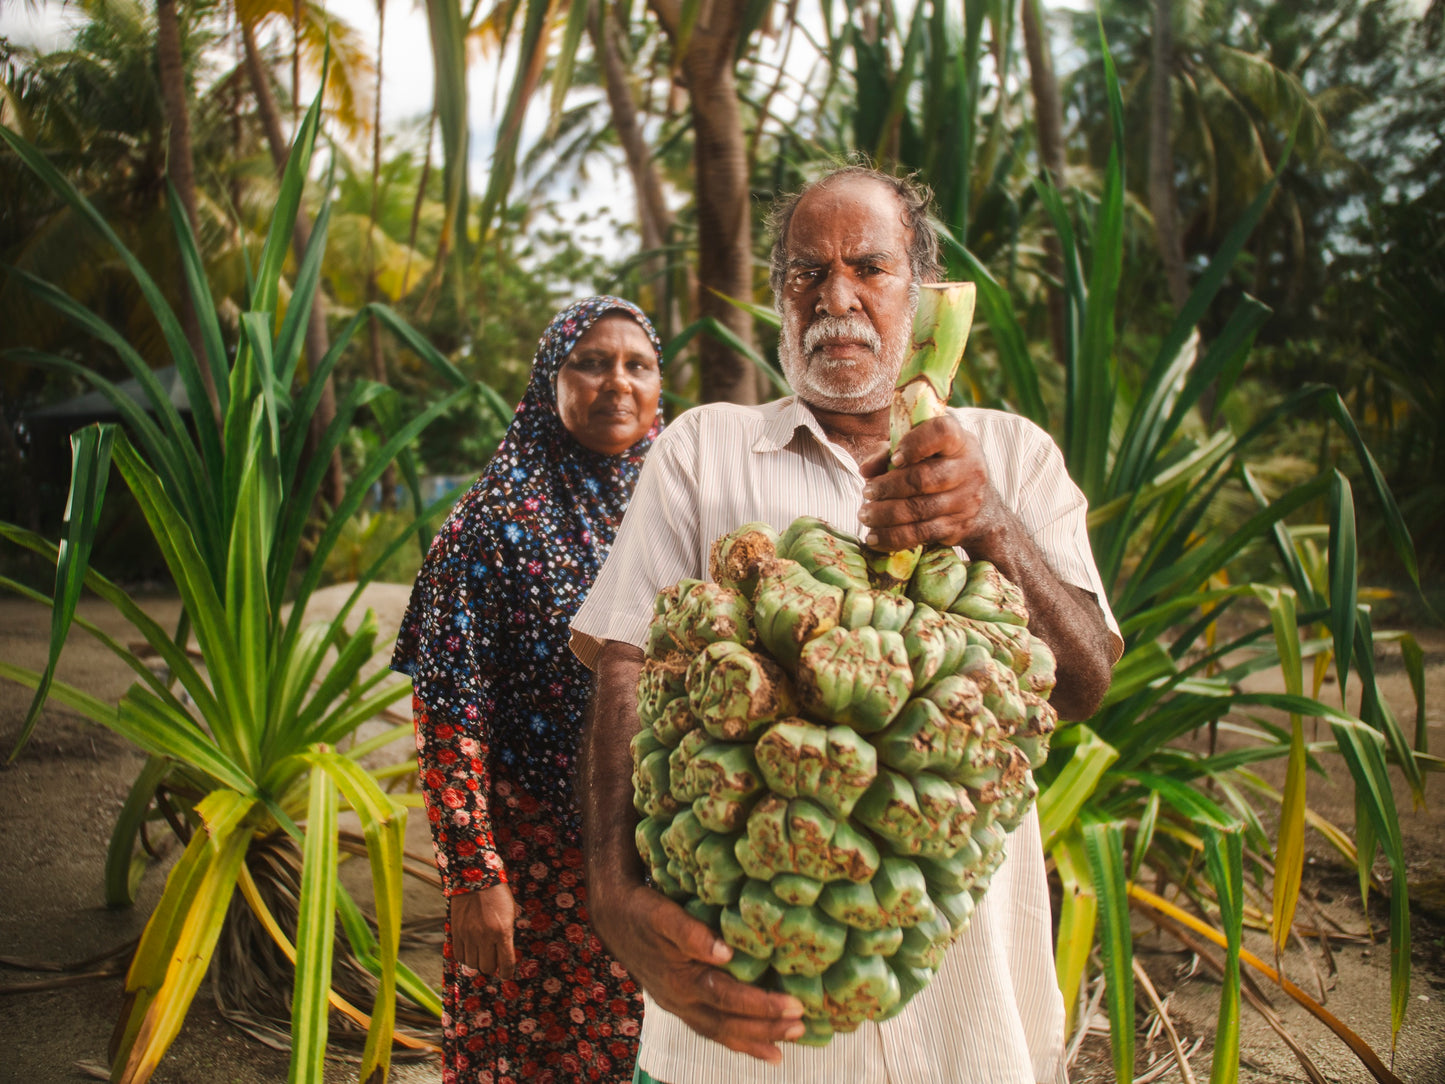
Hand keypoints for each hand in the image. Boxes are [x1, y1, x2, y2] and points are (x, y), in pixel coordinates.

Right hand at [451, 882, 516, 978]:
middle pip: (488, 968)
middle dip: (493, 967)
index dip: (507, 973)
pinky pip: (459, 956)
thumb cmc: (498, 895)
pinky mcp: (456, 933)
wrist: (475, 878)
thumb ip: (507, 935)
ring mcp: (469, 936)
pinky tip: (470, 950)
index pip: (506, 963)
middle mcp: (485, 937)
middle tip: (494, 960)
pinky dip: (465, 957)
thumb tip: (504, 955)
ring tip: (482, 953)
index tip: (507, 974)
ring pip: (472, 964)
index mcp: (502, 932)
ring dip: (478, 962)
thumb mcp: (510, 914)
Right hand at [592, 880, 805, 1062]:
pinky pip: (710, 1029)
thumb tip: (725, 952)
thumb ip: (690, 933)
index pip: (728, 998)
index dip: (761, 1005)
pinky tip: (758, 1047)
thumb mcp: (662, 913)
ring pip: (719, 1032)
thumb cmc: (641, 910)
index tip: (795, 1004)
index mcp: (680, 980)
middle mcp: (680, 1000)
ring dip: (754, 1040)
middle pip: (728, 1023)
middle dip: (766, 1028)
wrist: (612, 916)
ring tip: (786, 1047)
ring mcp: (679, 1006)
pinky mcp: (679, 1004)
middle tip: (801, 1024)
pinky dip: (735, 1040)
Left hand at [857, 414, 1004, 552]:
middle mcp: (968, 468)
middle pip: (924, 478)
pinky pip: (921, 534)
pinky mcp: (958, 527)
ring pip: (920, 509)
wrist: (980, 506)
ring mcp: (966, 500)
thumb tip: (866, 469)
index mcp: (958, 441)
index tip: (895, 458)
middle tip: (867, 492)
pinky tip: (874, 537)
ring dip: (885, 514)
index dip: (916, 444)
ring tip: (865, 515)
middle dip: (888, 487)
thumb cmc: (936, 468)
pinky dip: (893, 537)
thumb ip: (886, 453)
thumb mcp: (915, 452)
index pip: (943, 433)